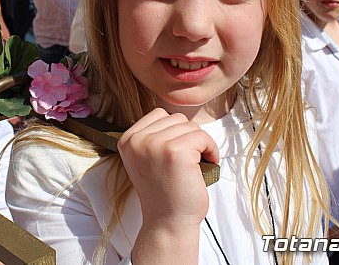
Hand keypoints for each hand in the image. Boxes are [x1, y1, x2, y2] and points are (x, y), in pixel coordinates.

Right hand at [118, 108, 218, 230]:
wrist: (167, 222)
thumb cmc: (164, 192)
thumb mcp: (147, 159)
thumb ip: (153, 137)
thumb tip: (178, 118)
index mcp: (127, 140)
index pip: (159, 114)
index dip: (175, 131)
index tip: (178, 153)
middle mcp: (137, 141)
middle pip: (176, 118)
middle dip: (189, 137)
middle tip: (191, 160)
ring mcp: (155, 145)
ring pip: (190, 126)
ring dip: (201, 143)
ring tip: (198, 162)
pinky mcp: (175, 152)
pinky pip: (202, 137)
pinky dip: (211, 149)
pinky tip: (208, 164)